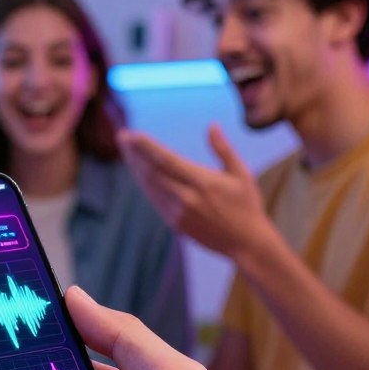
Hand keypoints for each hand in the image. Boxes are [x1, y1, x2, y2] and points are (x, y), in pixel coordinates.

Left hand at [117, 125, 273, 259]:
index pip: (166, 160)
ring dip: (135, 167)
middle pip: (151, 172)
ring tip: (126, 150)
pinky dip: (145, 183)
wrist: (247, 244)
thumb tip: (211, 125)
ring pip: (149, 186)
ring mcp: (179, 213)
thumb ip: (223, 149)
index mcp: (203, 183)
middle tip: (121, 136)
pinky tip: (139, 172)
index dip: (145, 147)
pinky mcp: (175, 224)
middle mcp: (187, 198)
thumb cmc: (247, 205)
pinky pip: (154, 200)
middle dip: (134, 153)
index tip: (130, 134)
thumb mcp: (241, 174)